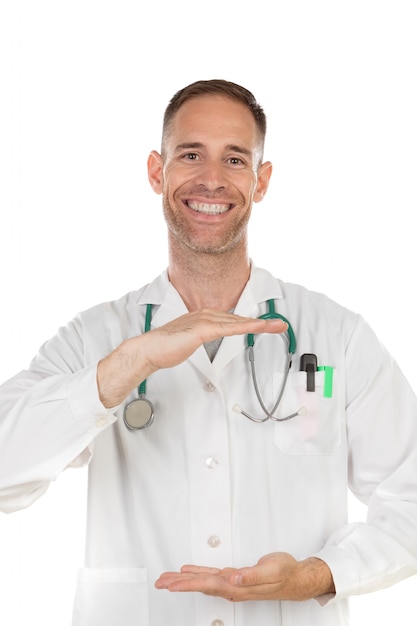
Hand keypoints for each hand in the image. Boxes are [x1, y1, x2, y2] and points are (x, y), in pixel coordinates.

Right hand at [97, 309, 286, 407]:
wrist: (149, 350)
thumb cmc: (165, 348)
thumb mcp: (189, 342)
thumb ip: (201, 340)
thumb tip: (207, 343)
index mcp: (203, 316)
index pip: (232, 319)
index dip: (250, 322)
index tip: (266, 325)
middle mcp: (206, 314)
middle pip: (239, 318)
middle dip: (262, 322)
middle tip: (280, 325)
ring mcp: (204, 320)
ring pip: (238, 322)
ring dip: (260, 324)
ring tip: (278, 326)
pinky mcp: (203, 329)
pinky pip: (230, 328)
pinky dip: (247, 327)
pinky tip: (259, 328)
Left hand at [155, 553, 334, 601]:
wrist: (296, 578)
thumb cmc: (285, 574)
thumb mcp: (270, 571)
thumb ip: (251, 576)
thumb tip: (232, 578)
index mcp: (236, 586)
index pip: (205, 585)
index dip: (187, 584)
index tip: (170, 584)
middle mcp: (231, 586)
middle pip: (199, 585)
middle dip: (178, 584)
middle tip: (160, 582)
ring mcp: (233, 583)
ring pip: (203, 581)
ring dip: (185, 580)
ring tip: (168, 578)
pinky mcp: (236, 577)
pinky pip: (211, 576)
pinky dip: (198, 573)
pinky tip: (190, 571)